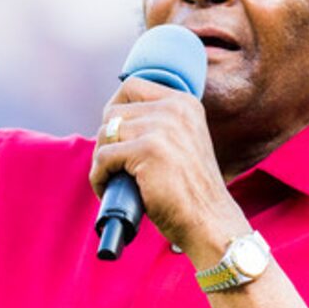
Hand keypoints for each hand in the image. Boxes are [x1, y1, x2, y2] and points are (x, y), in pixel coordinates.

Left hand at [89, 77, 248, 263]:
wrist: (209, 221)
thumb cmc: (191, 193)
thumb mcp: (182, 144)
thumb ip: (158, 126)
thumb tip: (113, 122)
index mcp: (184, 103)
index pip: (132, 85)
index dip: (114, 108)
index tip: (113, 134)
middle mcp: (175, 109)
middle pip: (113, 111)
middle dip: (105, 140)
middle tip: (112, 166)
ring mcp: (162, 128)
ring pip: (105, 134)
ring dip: (101, 161)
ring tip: (111, 180)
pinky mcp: (148, 150)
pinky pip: (103, 158)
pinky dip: (99, 177)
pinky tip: (107, 189)